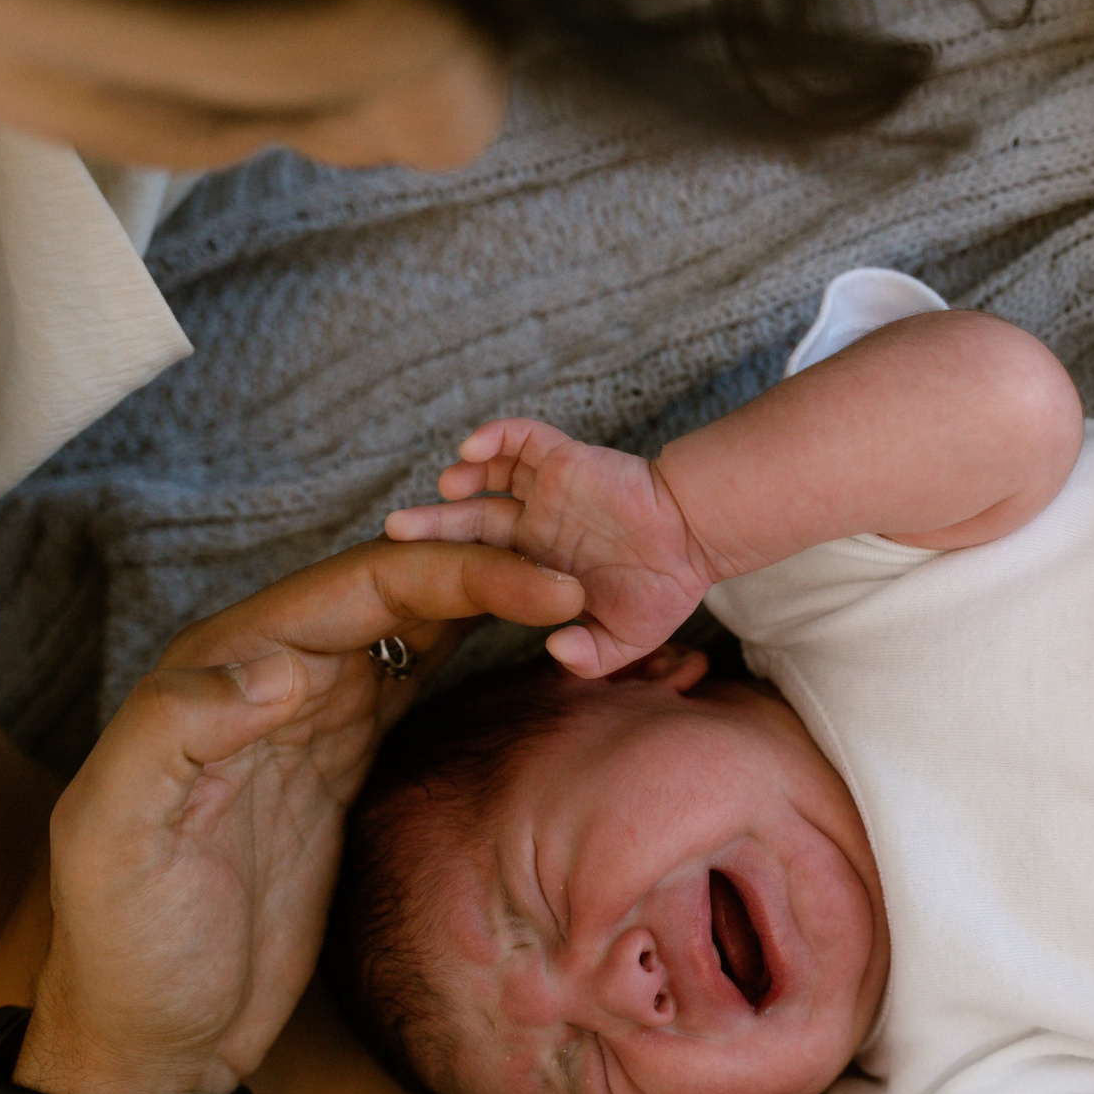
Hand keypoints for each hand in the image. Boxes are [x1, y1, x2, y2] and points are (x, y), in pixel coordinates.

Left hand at [20, 540, 584, 1093]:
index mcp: (217, 667)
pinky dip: (476, 654)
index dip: (453, 573)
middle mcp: (268, 674)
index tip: (544, 585)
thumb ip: (177, 734)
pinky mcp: (345, 767)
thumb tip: (286, 667)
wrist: (158, 1037)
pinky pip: (417, 684)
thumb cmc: (124, 945)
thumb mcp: (119, 838)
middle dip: (491, 570)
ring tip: (580, 593)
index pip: (355, 588)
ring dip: (489, 600)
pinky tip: (532, 647)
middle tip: (589, 581)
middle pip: (396, 591)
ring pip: (414, 626)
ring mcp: (311, 720)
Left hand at [384, 417, 708, 679]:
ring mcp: (547, 489)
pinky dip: (495, 437)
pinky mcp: (565, 458)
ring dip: (462, 476)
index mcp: (540, 565)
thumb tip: (554, 652)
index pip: (482, 564)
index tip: (417, 583)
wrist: (700, 540)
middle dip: (431, 524)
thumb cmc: (664, 588)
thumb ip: (592, 656)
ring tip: (446, 487)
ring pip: (489, 473)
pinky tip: (472, 450)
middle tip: (393, 529)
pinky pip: (522, 439)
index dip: (451, 569)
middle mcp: (535, 524)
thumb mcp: (627, 638)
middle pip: (470, 519)